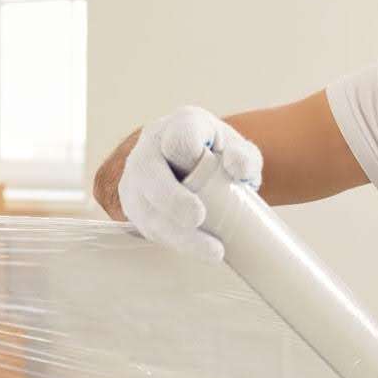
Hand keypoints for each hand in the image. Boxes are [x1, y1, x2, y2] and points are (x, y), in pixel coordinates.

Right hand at [118, 105, 261, 262]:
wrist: (195, 166)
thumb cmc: (219, 156)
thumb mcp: (238, 150)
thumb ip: (245, 155)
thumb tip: (238, 169)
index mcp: (179, 126)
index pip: (178, 138)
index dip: (190, 155)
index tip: (211, 171)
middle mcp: (150, 148)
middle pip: (151, 175)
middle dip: (173, 200)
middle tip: (197, 218)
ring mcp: (135, 177)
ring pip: (147, 209)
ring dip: (178, 234)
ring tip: (214, 251)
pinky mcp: (132, 205)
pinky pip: (147, 226)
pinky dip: (173, 241)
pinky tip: (196, 250)